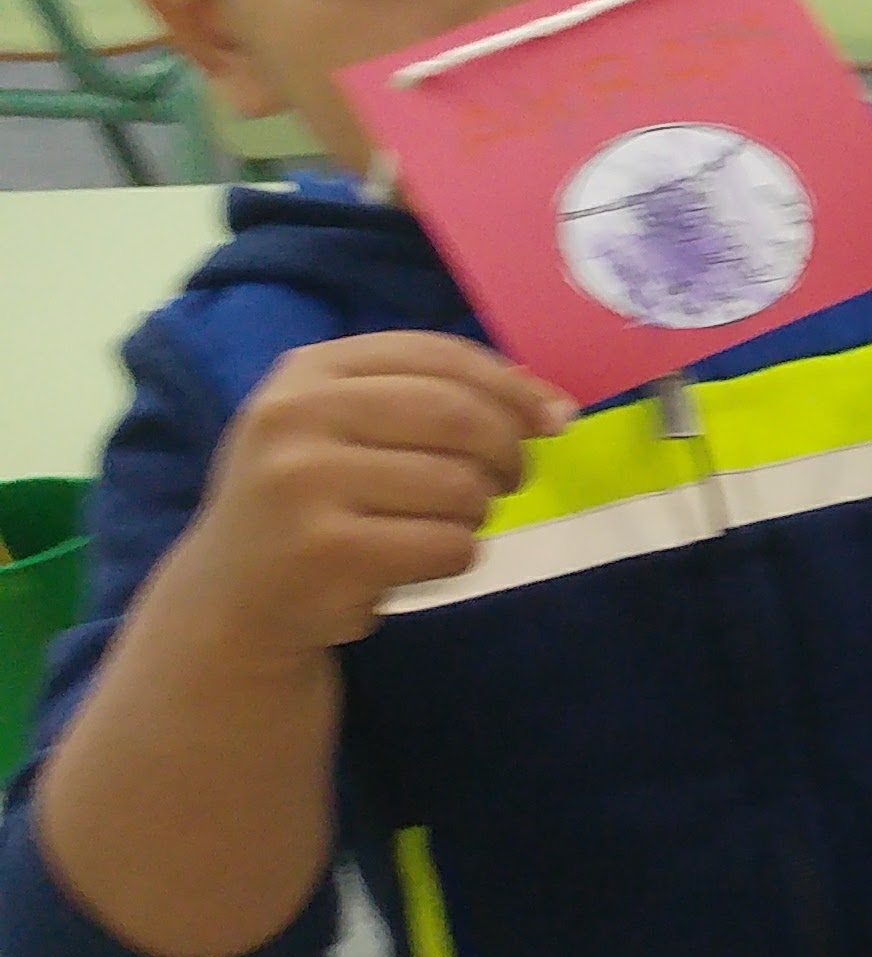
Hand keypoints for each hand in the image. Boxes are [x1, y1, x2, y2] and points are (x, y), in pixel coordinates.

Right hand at [181, 334, 568, 652]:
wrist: (235, 599)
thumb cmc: (314, 501)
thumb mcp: (349, 427)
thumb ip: (438, 397)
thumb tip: (552, 403)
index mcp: (306, 372)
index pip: (438, 356)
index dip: (511, 387)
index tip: (552, 419)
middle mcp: (295, 418)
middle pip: (459, 417)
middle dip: (507, 451)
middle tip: (509, 479)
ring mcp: (305, 485)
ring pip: (461, 486)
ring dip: (477, 511)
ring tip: (439, 522)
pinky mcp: (328, 553)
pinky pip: (451, 545)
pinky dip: (457, 555)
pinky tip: (414, 561)